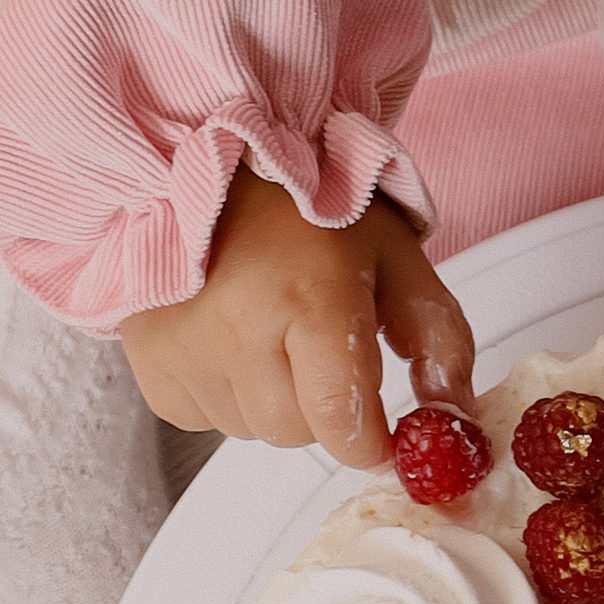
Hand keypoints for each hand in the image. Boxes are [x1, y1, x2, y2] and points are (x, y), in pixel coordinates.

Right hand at [119, 177, 473, 465]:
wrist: (206, 160)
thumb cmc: (303, 204)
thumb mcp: (393, 255)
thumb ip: (437, 338)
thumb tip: (454, 418)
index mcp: (310, 299)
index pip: (341, 422)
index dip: (370, 443)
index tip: (382, 437)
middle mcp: (239, 330)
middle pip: (299, 432)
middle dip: (323, 406)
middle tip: (319, 344)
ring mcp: (186, 350)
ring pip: (252, 429)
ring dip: (273, 398)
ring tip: (270, 328)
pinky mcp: (150, 363)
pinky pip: (203, 419)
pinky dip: (225, 393)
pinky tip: (230, 337)